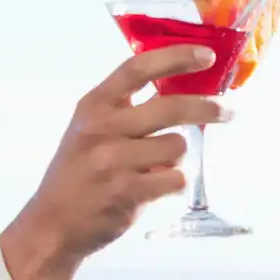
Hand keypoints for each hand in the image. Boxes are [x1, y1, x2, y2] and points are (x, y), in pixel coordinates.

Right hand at [0, 45, 231, 279]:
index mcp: (94, 105)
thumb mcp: (90, 129)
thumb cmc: (78, 174)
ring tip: (157, 168)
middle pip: (171, 106)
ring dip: (177, 157)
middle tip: (227, 110)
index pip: (139, 67)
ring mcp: (114, 161)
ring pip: (178, 146)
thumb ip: (126, 109)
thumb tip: (182, 90)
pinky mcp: (127, 192)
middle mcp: (103, 128)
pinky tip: (154, 188)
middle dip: (208, 107)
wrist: (52, 224)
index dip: (176, 57)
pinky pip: (175, 178)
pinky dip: (173, 183)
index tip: (207, 55)